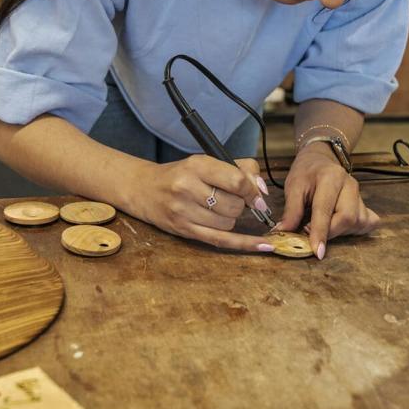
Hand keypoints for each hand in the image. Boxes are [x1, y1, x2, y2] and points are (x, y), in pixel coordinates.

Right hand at [129, 155, 273, 252]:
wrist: (144, 189)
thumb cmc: (181, 175)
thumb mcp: (206, 162)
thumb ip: (240, 169)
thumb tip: (261, 191)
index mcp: (197, 165)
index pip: (237, 181)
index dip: (253, 191)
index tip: (257, 196)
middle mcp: (188, 187)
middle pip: (233, 206)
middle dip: (238, 205)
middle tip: (228, 200)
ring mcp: (183, 211)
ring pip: (228, 223)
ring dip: (229, 219)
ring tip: (214, 209)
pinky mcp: (183, 230)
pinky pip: (221, 240)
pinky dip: (244, 244)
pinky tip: (264, 246)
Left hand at [275, 144, 378, 258]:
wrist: (321, 159)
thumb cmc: (306, 173)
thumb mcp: (293, 187)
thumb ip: (291, 211)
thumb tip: (283, 233)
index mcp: (330, 177)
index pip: (325, 209)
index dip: (320, 232)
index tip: (316, 251)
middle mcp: (350, 185)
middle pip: (347, 218)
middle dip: (330, 233)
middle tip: (311, 232)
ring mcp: (360, 194)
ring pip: (358, 223)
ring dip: (340, 232)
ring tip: (325, 226)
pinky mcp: (365, 203)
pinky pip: (367, 222)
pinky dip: (356, 230)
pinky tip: (342, 227)